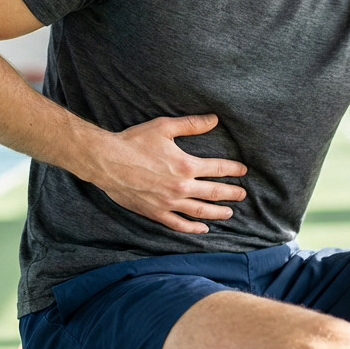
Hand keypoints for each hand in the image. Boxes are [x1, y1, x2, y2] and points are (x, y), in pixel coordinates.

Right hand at [88, 114, 247, 233]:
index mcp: (186, 165)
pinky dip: (193, 228)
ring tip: (229, 213)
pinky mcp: (155, 213)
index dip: (233, 169)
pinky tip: (203, 229)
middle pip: (214, 193)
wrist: (107, 161)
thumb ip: (191, 124)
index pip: (218, 169)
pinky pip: (178, 224)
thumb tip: (214, 119)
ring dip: (218, 212)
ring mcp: (168, 203)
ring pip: (200, 211)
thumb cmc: (134, 142)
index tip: (243, 170)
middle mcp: (181, 187)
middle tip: (242, 194)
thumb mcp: (164, 127)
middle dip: (231, 193)